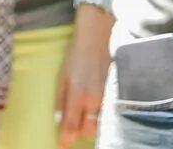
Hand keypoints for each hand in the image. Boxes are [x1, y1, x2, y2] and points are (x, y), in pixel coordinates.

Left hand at [54, 11, 111, 146]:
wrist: (99, 35)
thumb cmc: (76, 53)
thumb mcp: (62, 75)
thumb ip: (60, 99)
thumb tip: (58, 120)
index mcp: (77, 94)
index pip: (72, 125)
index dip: (66, 139)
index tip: (62, 146)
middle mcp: (93, 99)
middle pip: (87, 129)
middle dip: (79, 132)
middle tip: (71, 129)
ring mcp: (106, 97)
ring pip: (98, 122)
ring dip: (89, 125)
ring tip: (82, 119)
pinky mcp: (114, 92)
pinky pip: (105, 112)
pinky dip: (99, 116)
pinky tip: (93, 111)